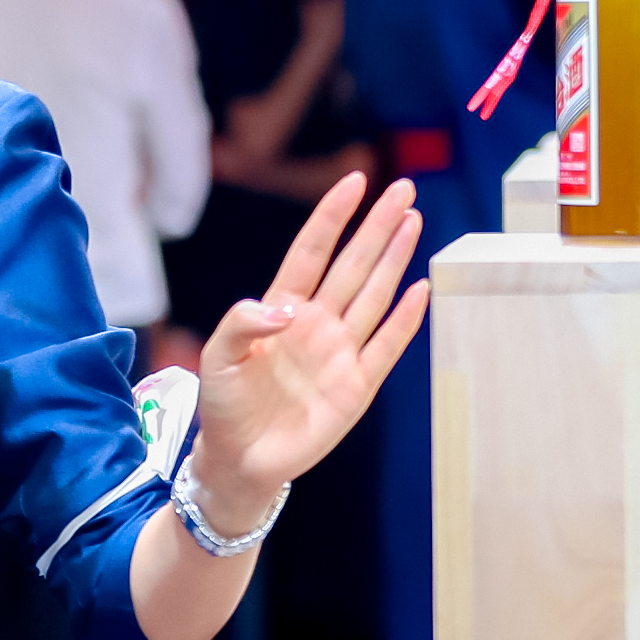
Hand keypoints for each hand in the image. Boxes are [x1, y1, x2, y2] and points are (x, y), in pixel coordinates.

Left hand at [187, 170, 429, 528]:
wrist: (240, 459)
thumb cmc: (223, 405)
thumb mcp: (217, 359)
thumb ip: (241, 324)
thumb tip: (287, 308)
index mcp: (280, 308)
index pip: (312, 251)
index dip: (333, 217)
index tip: (355, 180)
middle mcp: (317, 323)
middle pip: (353, 264)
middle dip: (377, 226)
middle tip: (403, 188)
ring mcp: (340, 352)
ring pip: (374, 294)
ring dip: (395, 259)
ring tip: (414, 221)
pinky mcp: (357, 385)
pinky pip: (387, 346)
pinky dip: (406, 319)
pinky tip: (422, 288)